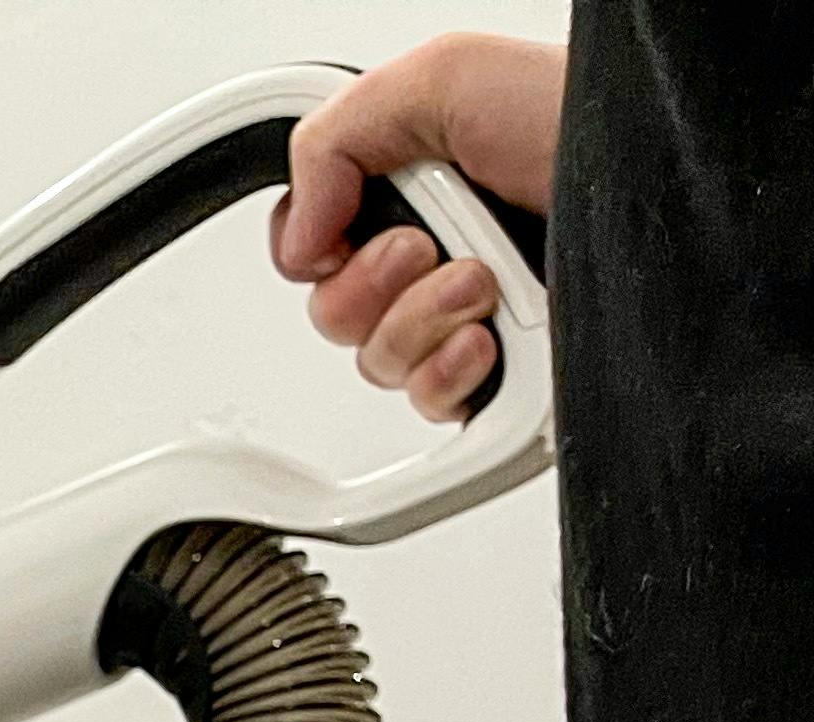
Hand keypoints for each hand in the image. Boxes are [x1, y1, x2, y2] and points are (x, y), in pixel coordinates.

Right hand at [275, 35, 561, 427]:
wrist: (661, 188)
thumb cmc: (584, 116)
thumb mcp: (441, 77)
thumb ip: (334, 137)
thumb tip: (297, 234)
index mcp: (413, 194)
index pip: (310, 252)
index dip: (316, 252)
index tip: (353, 228)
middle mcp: (436, 258)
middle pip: (334, 317)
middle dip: (372, 286)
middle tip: (429, 249)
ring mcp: (468, 320)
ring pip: (378, 365)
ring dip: (421, 322)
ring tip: (483, 284)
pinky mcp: (500, 376)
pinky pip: (430, 407)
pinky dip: (449, 376)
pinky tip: (489, 342)